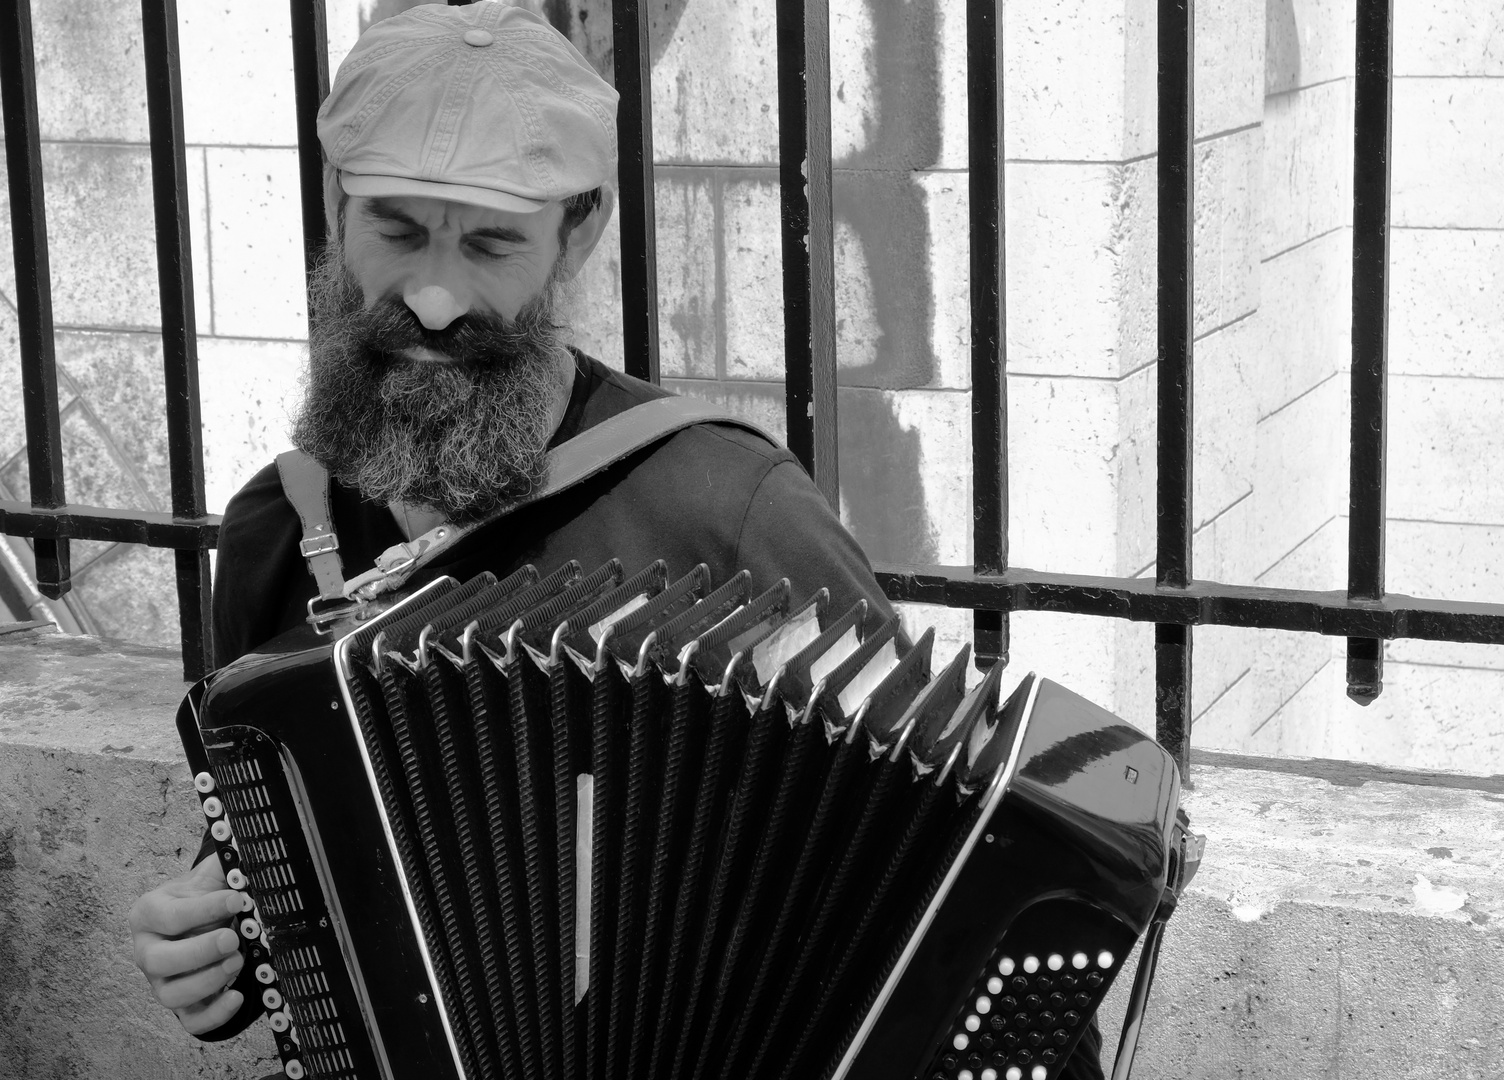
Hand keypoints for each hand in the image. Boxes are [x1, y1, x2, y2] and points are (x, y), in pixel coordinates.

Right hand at [129, 854, 248, 1034]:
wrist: (202, 921)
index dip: (202, 908)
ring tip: (238, 960)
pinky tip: (238, 996)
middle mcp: (147, 951)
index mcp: (148, 914)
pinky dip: (214, 1014)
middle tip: (232, 938)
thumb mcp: (210, 874)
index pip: (168, 915)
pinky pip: (191, 1020)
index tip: (236, 898)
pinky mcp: (183, 1006)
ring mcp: (161, 982)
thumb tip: (248, 844)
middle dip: (198, 951)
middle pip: (159, 961)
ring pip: (171, 995)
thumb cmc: (203, 897)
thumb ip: (225, 861)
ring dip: (206, 981)